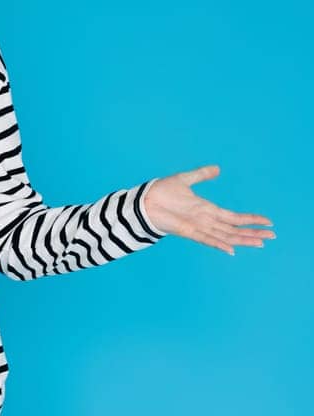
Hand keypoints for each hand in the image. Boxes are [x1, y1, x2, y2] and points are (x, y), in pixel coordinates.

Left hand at [144, 165, 275, 254]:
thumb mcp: (185, 179)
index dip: (250, 219)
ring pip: (226, 235)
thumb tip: (218, 168)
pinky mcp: (188, 231)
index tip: (267, 221)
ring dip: (243, 239)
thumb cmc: (163, 192)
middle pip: (235, 229)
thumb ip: (202, 175)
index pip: (234, 217)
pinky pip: (207, 239)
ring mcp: (199, 226)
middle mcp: (206, 220)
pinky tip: (232, 249)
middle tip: (273, 236)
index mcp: (207, 209)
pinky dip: (219, 243)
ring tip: (261, 243)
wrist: (144, 201)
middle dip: (253, 232)